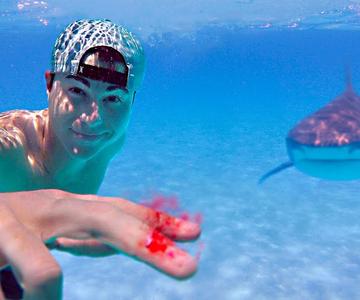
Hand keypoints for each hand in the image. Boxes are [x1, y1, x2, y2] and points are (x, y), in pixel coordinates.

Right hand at [0, 189, 200, 299]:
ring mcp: (19, 221)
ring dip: (41, 297)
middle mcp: (52, 208)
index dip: (156, 222)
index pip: (120, 211)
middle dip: (149, 245)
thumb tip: (116, 243)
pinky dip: (16, 298)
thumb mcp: (53, 232)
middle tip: (189, 269)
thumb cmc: (9, 232)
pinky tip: (4, 288)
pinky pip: (19, 288)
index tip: (193, 232)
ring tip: (31, 293)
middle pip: (109, 220)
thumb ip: (86, 237)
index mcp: (70, 208)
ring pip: (47, 272)